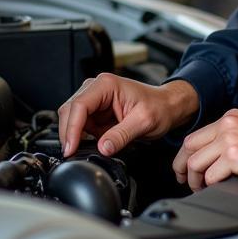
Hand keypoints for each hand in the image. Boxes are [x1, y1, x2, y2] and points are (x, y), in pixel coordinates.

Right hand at [57, 74, 198, 157]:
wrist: (168, 107)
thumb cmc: (159, 107)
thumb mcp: (143, 122)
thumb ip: (121, 135)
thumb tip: (103, 148)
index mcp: (106, 85)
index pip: (79, 105)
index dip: (71, 128)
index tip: (71, 148)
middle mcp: (97, 88)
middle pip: (69, 111)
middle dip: (69, 133)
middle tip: (73, 154)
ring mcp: (95, 100)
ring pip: (71, 119)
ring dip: (74, 135)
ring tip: (85, 149)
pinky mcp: (96, 113)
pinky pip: (81, 126)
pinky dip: (81, 137)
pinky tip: (90, 145)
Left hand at [171, 109, 237, 191]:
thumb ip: (235, 136)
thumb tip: (220, 157)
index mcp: (231, 118)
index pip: (196, 136)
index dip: (185, 154)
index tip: (184, 166)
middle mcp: (228, 126)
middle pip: (189, 147)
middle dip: (182, 167)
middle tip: (184, 180)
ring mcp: (230, 140)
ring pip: (196, 162)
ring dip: (195, 179)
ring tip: (200, 188)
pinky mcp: (236, 156)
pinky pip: (211, 175)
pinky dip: (210, 185)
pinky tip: (215, 188)